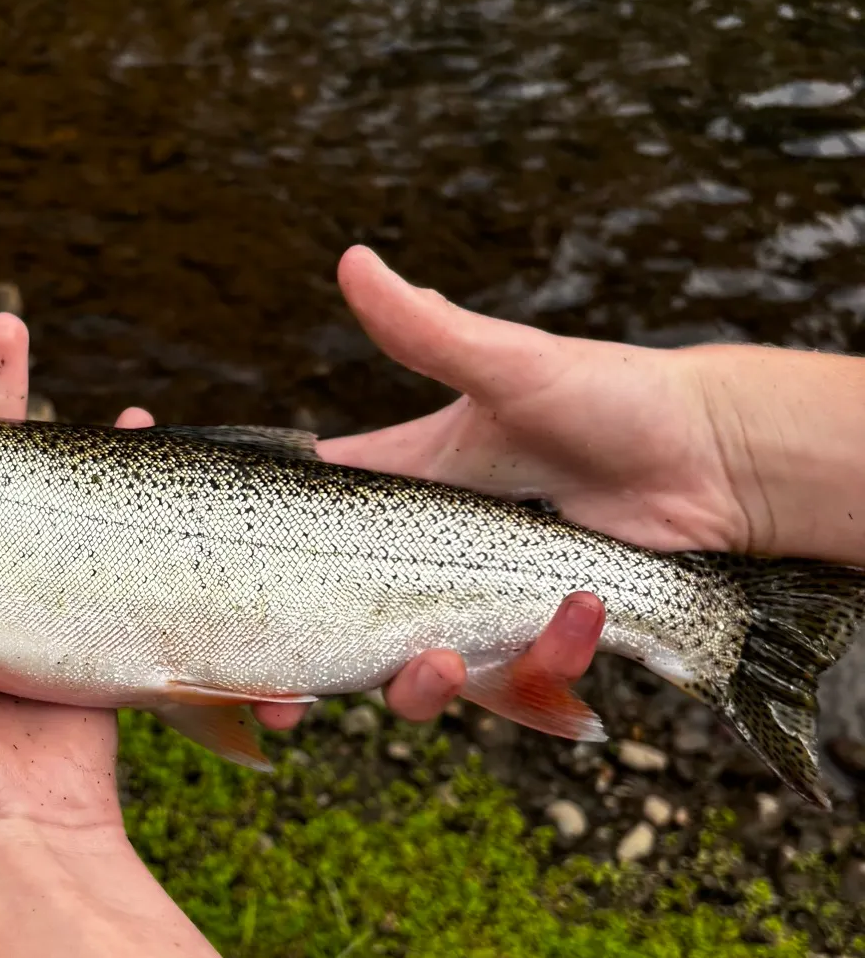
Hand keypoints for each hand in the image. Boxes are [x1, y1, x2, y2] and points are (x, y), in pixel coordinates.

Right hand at [313, 244, 784, 723]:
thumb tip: (352, 260)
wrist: (717, 455)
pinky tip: (582, 606)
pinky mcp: (539, 637)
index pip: (320, 527)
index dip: (275, 565)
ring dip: (423, 684)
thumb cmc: (609, 396)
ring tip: (449, 661)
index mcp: (408, 490)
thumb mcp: (509, 366)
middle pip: (351, 630)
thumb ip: (425, 332)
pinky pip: (521, 678)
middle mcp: (433, 556)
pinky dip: (550, 654)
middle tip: (299, 697)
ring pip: (423, 675)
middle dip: (323, 671)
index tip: (242, 598)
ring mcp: (484, 604)